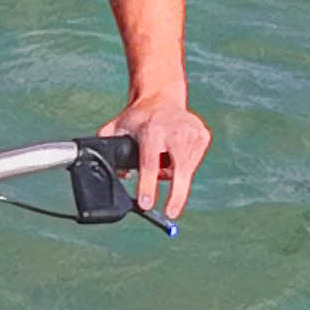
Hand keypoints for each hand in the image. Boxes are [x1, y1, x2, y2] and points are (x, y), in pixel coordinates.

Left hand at [117, 90, 213, 222]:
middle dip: (176, 194)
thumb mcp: (117, 127)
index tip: (147, 204)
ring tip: (161, 161)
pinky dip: (184, 167)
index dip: (147, 185)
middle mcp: (174, 130)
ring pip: (185, 169)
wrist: (162, 96)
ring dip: (174, 176)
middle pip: (178, 169)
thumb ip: (107, 146)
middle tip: (170, 213)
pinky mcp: (203, 136)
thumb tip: (113, 175)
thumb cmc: (138, 117)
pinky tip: (174, 153)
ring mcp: (192, 132)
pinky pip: (193, 163)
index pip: (149, 163)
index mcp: (151, 130)